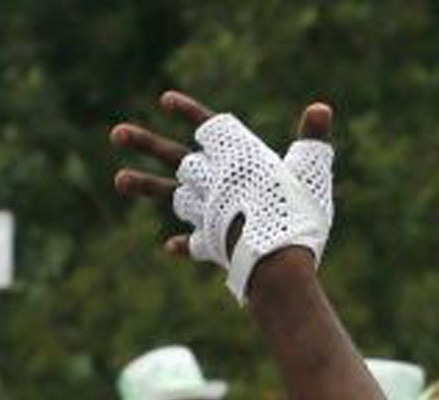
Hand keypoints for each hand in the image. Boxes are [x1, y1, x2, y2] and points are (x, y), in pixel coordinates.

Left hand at [112, 93, 333, 301]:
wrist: (275, 260)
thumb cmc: (296, 211)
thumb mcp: (310, 171)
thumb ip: (312, 140)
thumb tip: (321, 107)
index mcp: (234, 158)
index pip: (208, 125)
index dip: (189, 111)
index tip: (166, 101)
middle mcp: (212, 180)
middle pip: (174, 157)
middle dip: (146, 143)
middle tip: (117, 134)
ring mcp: (206, 212)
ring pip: (170, 195)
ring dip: (145, 186)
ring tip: (119, 180)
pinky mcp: (210, 243)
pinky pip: (193, 243)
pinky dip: (184, 245)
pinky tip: (171, 246)